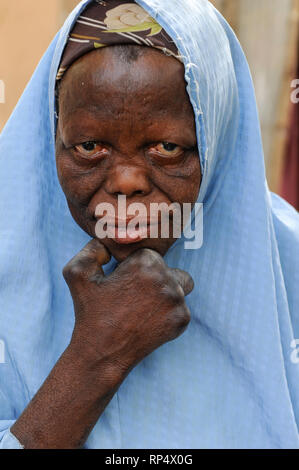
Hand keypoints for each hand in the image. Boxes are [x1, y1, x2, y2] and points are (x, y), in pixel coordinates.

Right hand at [63, 239, 193, 374]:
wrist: (102, 354)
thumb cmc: (90, 313)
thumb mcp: (76, 272)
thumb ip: (93, 247)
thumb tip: (110, 243)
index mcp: (146, 262)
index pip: (148, 254)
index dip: (133, 267)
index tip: (122, 281)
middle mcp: (167, 279)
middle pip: (167, 268)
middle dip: (152, 277)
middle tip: (132, 296)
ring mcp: (178, 301)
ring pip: (180, 285)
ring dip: (165, 292)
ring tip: (142, 306)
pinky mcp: (182, 320)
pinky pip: (181, 307)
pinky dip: (168, 312)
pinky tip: (148, 320)